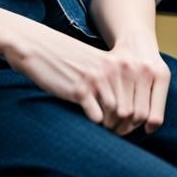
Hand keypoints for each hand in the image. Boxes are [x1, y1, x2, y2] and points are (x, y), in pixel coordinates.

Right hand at [0, 17, 169, 134]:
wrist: (36, 46)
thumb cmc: (64, 58)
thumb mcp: (92, 62)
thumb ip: (111, 78)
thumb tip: (126, 108)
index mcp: (116, 62)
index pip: (139, 97)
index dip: (134, 115)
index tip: (125, 123)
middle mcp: (110, 70)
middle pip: (130, 110)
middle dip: (123, 124)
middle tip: (113, 130)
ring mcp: (95, 80)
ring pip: (115, 115)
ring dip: (110, 126)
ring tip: (102, 127)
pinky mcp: (79, 90)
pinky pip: (97, 118)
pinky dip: (94, 124)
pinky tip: (86, 119)